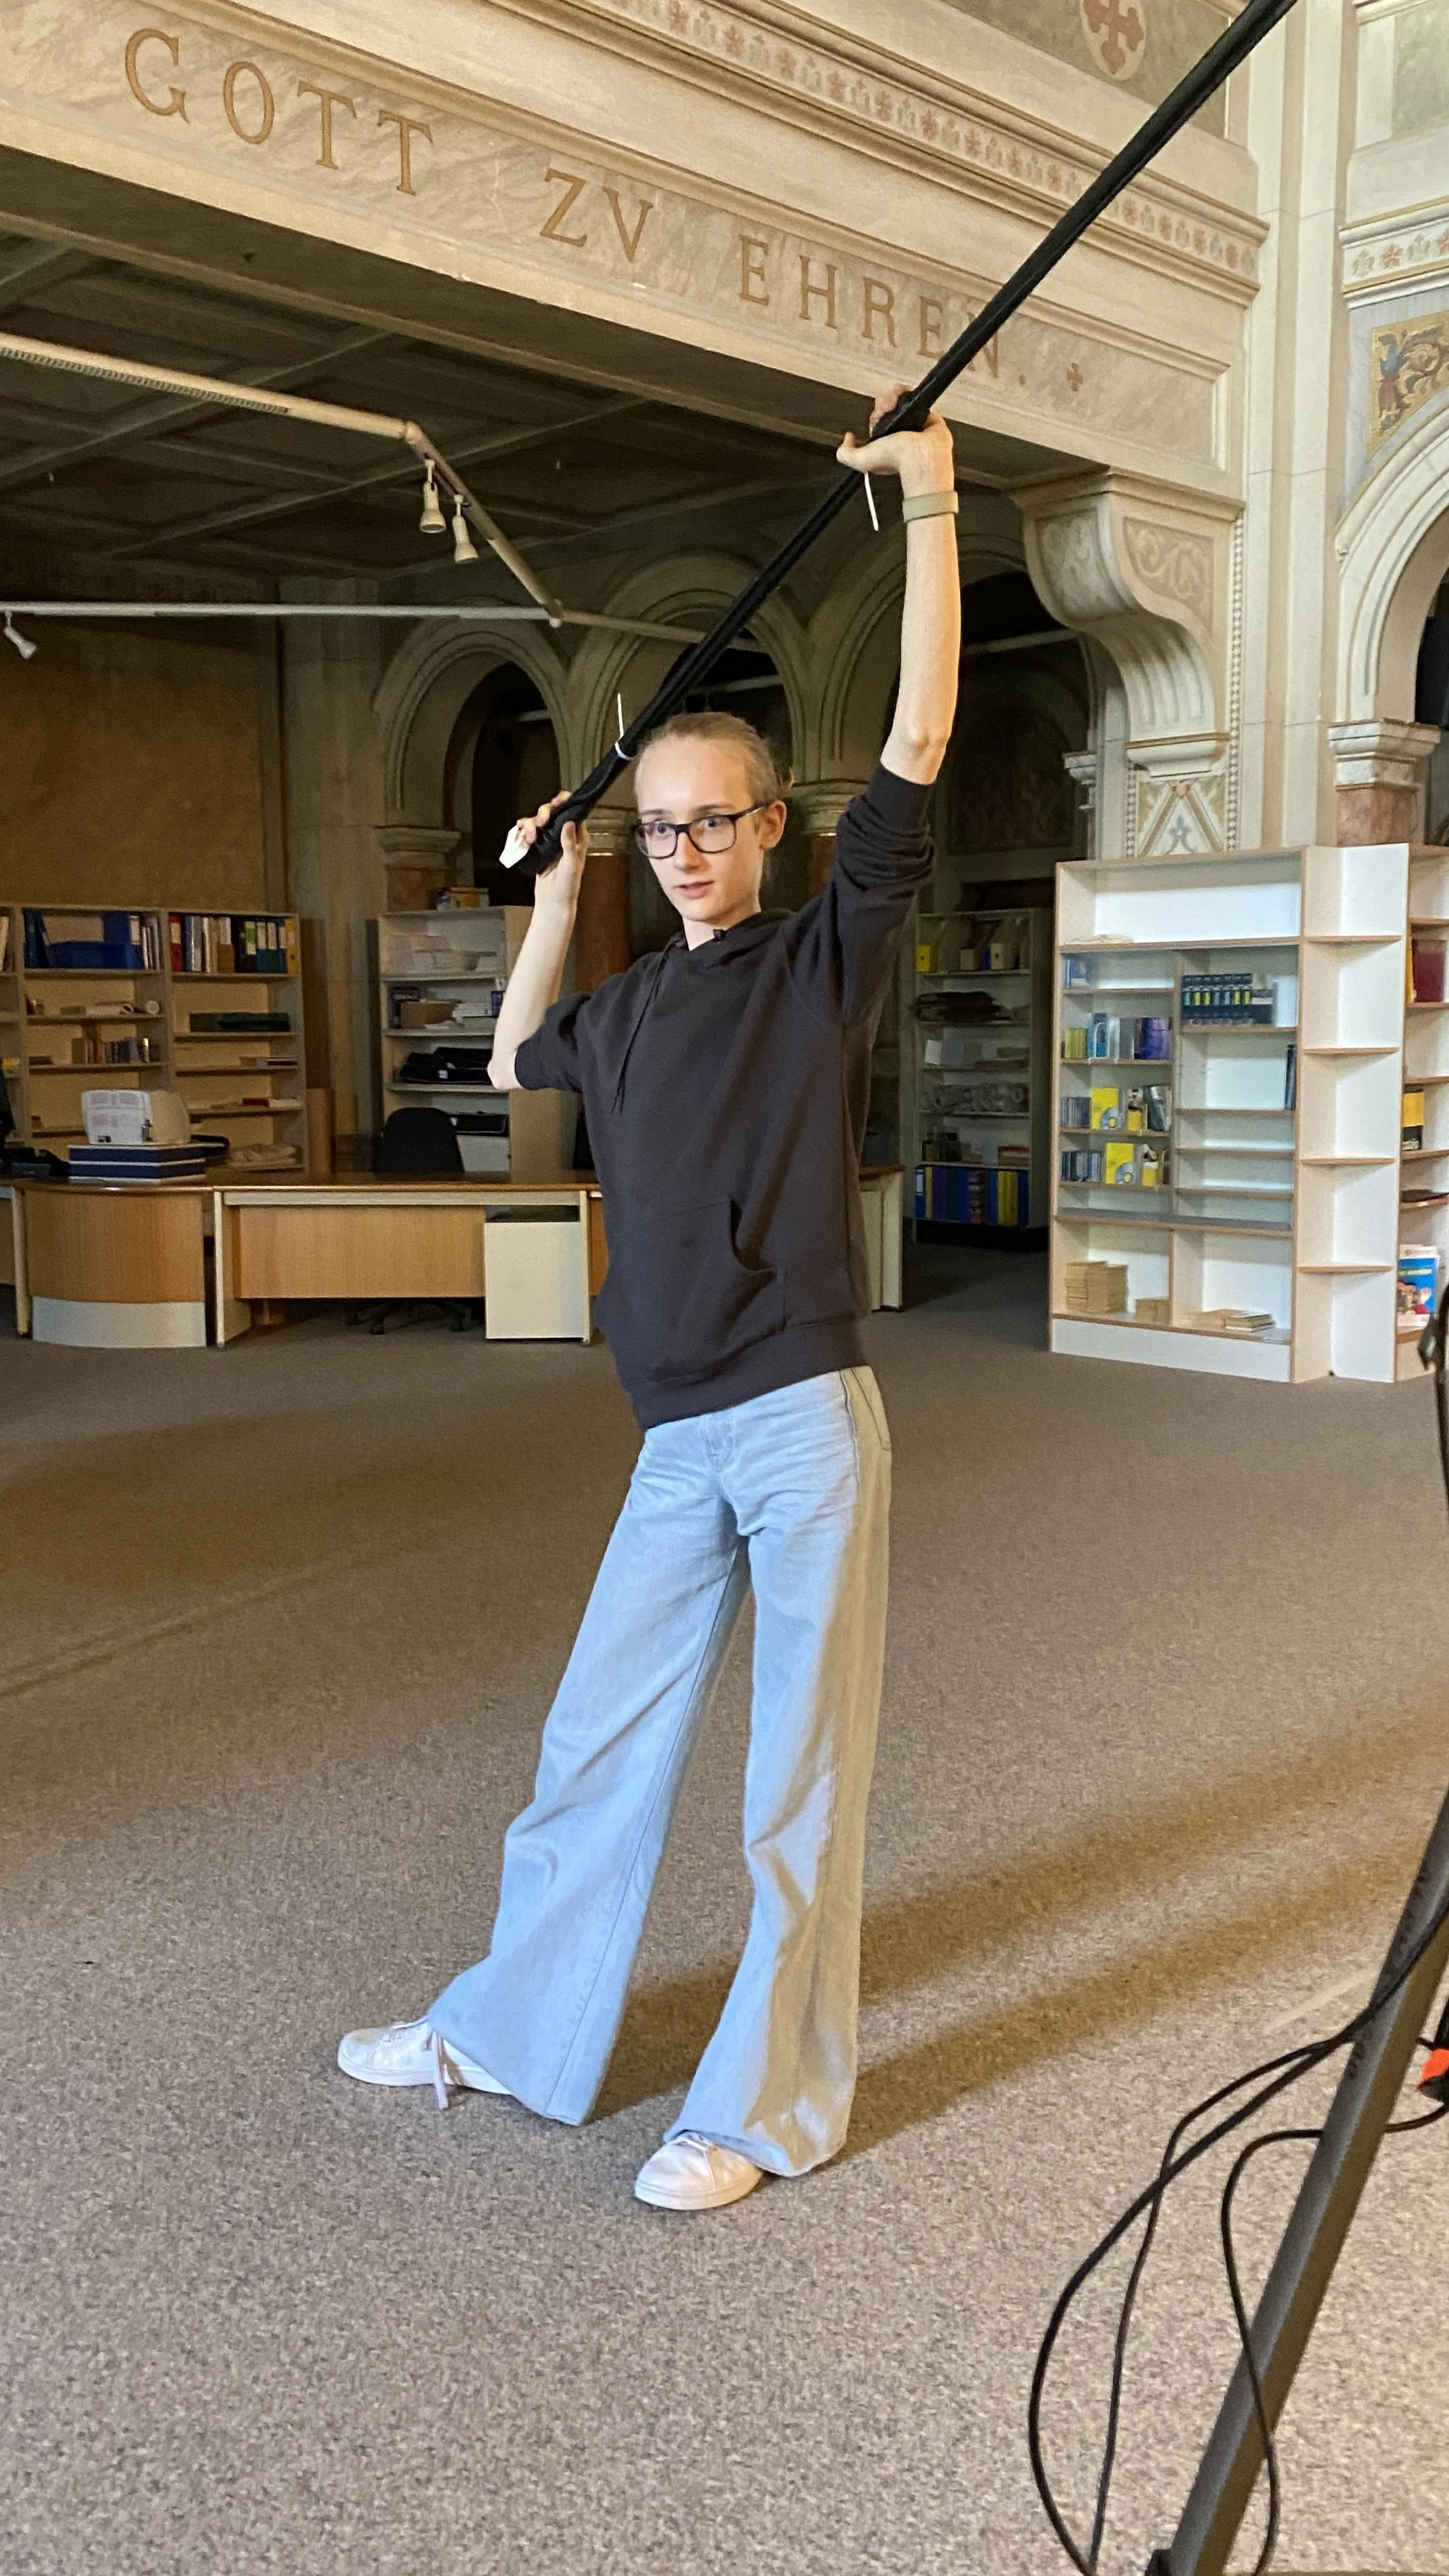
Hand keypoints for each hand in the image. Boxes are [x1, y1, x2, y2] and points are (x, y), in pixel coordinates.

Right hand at [506, 790, 588, 905]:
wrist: (553, 902)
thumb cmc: (567, 887)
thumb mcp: (571, 864)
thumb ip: (569, 843)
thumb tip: (569, 823)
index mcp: (577, 838)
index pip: (572, 812)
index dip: (563, 803)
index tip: (555, 802)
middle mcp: (564, 836)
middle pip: (551, 813)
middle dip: (542, 814)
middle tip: (539, 823)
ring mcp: (549, 841)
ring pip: (537, 821)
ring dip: (530, 826)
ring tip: (528, 839)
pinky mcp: (537, 848)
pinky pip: (527, 833)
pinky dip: (521, 833)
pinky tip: (521, 840)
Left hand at [837, 383, 954, 500]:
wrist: (920, 455)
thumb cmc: (895, 460)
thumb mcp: (860, 460)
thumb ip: (846, 453)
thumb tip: (847, 439)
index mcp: (886, 444)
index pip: (876, 420)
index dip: (875, 414)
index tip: (878, 415)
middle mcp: (899, 434)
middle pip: (887, 408)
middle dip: (884, 403)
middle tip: (887, 409)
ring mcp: (913, 424)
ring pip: (900, 401)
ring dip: (895, 395)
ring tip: (896, 401)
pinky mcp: (927, 415)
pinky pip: (916, 397)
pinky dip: (909, 392)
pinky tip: (904, 393)